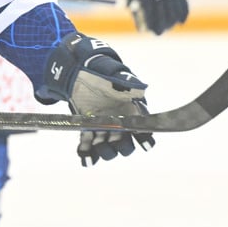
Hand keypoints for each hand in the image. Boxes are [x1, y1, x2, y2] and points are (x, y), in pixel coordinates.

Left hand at [38, 32, 154, 166]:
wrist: (82, 71)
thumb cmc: (104, 73)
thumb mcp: (116, 75)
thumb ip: (128, 82)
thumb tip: (138, 86)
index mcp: (132, 112)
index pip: (144, 131)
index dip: (145, 139)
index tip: (144, 144)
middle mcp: (120, 125)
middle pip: (126, 145)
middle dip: (123, 147)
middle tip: (116, 141)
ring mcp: (104, 129)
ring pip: (108, 149)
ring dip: (104, 152)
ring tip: (97, 147)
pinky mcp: (87, 130)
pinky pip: (88, 146)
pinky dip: (86, 153)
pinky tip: (84, 155)